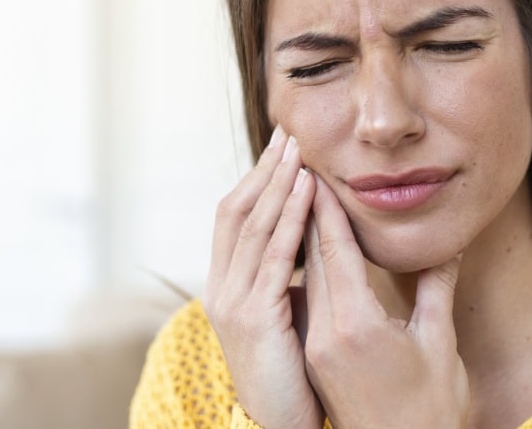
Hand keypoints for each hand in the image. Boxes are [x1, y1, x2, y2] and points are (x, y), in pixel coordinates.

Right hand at [203, 127, 324, 428]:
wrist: (279, 427)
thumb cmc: (292, 378)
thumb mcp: (286, 319)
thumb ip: (289, 283)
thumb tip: (310, 247)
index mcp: (226, 286)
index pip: (235, 217)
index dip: (257, 179)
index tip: (282, 148)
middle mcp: (221, 288)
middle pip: (237, 211)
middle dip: (264, 170)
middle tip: (289, 133)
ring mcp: (232, 302)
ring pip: (254, 227)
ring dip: (278, 184)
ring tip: (299, 151)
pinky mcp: (254, 318)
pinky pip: (275, 257)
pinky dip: (290, 219)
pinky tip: (307, 192)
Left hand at [301, 173, 468, 427]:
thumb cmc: (431, 409)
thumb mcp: (439, 343)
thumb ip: (436, 288)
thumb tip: (447, 243)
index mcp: (356, 327)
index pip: (334, 252)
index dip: (327, 208)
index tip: (319, 169)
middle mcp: (326, 335)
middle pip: (311, 259)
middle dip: (307, 210)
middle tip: (302, 167)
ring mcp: (317, 349)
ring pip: (306, 278)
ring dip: (303, 236)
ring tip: (302, 195)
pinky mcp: (316, 358)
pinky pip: (308, 300)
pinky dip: (309, 268)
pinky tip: (311, 249)